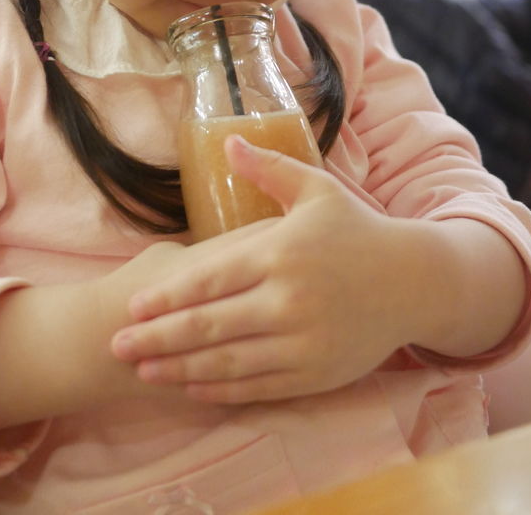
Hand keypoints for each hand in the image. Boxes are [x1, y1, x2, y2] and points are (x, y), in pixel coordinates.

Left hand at [110, 135, 416, 403]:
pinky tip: (190, 386)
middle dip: (159, 337)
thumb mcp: (316, 189)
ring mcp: (302, 342)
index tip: (134, 306)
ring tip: (143, 369)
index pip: (211, 279)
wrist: (414, 281)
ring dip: (180, 368)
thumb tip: (226, 141)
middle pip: (210, 325)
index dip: (168, 296)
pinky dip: (219, 388)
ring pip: (228, 361)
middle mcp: (288, 301)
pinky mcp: (316, 373)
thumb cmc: (359, 230)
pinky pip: (258, 386)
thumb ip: (268, 169)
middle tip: (116, 345)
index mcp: (281, 253)